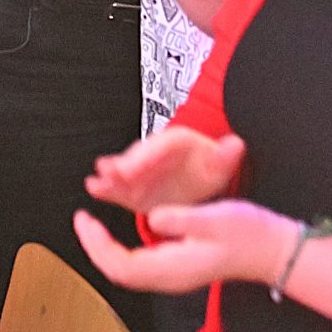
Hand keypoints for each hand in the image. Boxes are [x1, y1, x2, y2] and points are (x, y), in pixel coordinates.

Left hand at [73, 199, 297, 293]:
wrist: (271, 250)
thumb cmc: (248, 234)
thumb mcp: (214, 218)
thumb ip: (181, 218)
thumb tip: (153, 217)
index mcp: (174, 267)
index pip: (121, 265)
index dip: (97, 245)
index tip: (85, 220)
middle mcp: (170, 277)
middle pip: (119, 272)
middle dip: (95, 247)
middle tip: (83, 221)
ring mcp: (174, 275)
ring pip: (128, 270)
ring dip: (106, 250)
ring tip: (94, 227)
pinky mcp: (179, 267)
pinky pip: (140, 265)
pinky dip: (122, 251)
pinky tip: (120, 235)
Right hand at [84, 125, 244, 213]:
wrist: (202, 176)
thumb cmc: (209, 167)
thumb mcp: (220, 163)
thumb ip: (225, 157)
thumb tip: (236, 145)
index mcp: (176, 142)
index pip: (157, 148)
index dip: (143, 158)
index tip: (131, 168)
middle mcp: (155, 153)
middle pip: (136, 158)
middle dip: (121, 166)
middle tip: (107, 173)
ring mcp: (144, 169)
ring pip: (124, 171)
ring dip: (110, 177)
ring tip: (95, 183)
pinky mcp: (137, 185)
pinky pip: (121, 185)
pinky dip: (108, 188)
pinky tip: (95, 189)